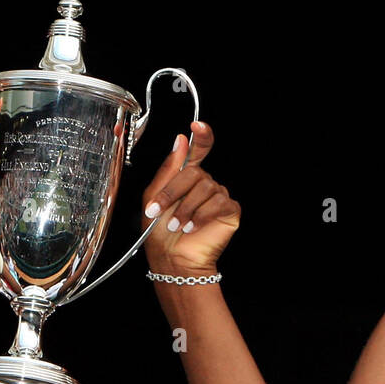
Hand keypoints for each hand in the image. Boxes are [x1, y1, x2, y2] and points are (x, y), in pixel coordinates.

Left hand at [142, 121, 237, 275]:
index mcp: (187, 177)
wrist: (173, 259)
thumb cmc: (161, 233)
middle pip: (195, 172)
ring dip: (186, 208)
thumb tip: (181, 140)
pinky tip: (194, 227)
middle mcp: (205, 184)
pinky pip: (219, 202)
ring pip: (206, 187)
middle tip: (158, 211)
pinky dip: (202, 215)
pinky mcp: (230, 211)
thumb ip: (168, 168)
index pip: (200, 149)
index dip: (202, 136)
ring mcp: (219, 196)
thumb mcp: (154, 195)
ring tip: (178, 225)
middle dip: (173, 192)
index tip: (197, 125)